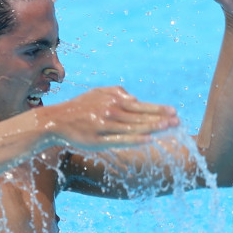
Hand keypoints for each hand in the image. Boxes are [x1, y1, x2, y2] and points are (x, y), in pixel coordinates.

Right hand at [43, 86, 179, 149]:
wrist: (55, 120)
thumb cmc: (78, 108)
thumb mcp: (97, 93)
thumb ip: (116, 93)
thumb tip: (134, 98)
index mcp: (112, 100)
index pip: (140, 105)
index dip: (158, 109)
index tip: (174, 112)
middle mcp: (110, 110)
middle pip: (140, 116)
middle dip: (160, 118)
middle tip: (177, 121)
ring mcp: (104, 125)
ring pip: (133, 127)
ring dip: (152, 127)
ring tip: (168, 128)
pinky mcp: (98, 139)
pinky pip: (120, 139)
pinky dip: (135, 139)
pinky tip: (148, 140)